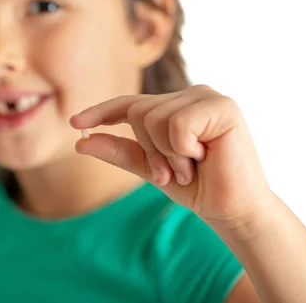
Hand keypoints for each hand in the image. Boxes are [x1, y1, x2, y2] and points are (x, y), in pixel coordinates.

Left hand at [70, 84, 273, 224]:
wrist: (230, 209)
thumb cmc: (195, 186)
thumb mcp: (148, 168)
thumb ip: (118, 151)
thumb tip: (80, 143)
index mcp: (174, 106)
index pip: (129, 103)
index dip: (101, 112)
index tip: (75, 124)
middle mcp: (190, 96)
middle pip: (138, 112)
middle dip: (149, 150)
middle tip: (173, 172)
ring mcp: (207, 97)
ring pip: (153, 117)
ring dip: (167, 154)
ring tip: (190, 166)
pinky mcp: (223, 107)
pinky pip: (176, 124)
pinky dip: (182, 149)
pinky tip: (204, 158)